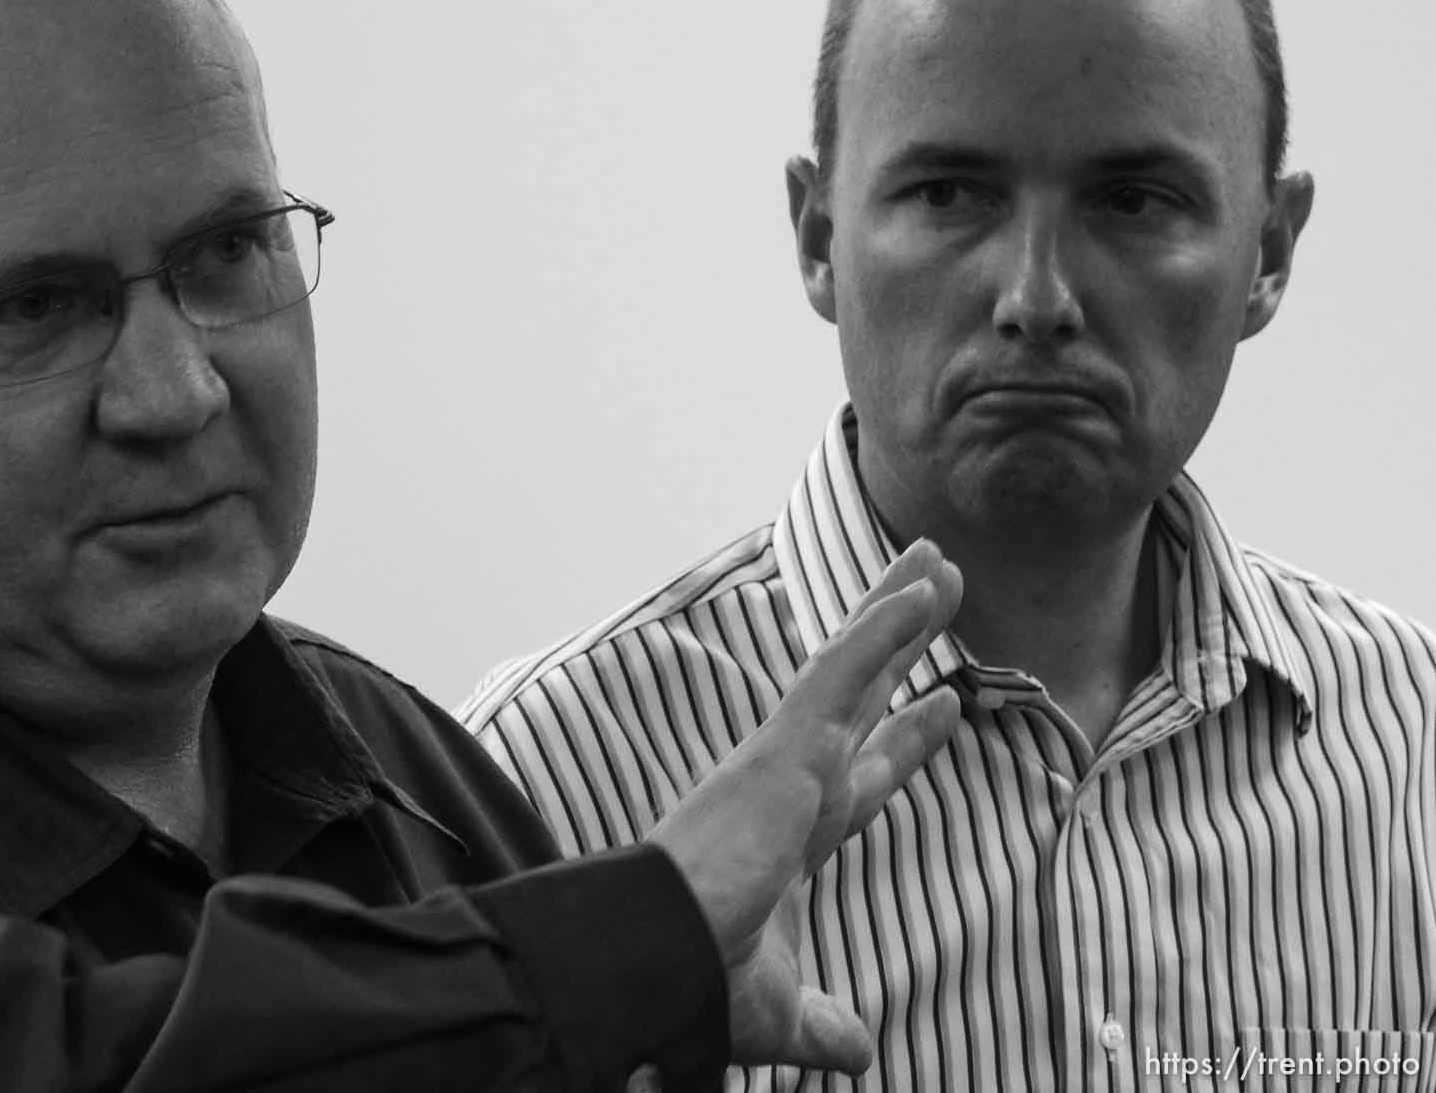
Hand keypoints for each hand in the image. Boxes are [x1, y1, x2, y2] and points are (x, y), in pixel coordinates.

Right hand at [646, 538, 961, 1076]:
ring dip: (898, 611)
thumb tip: (858, 1052)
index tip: (945, 706)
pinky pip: (842, 670)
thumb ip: (822, 1024)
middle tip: (937, 593)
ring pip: (854, 664)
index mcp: (790, 835)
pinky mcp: (785, 745)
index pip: (860, 772)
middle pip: (861, 695)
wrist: (661, 965)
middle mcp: (790, 784)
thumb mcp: (781, 1012)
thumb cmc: (698, 982)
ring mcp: (787, 759)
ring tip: (940, 563)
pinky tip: (920, 590)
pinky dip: (881, 628)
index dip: (904, 739)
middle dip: (901, 647)